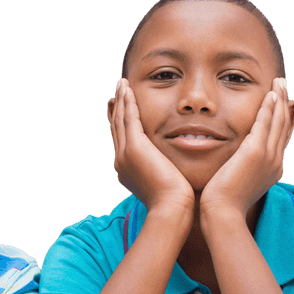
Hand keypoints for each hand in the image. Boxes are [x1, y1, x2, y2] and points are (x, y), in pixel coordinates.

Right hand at [108, 79, 194, 212]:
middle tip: (118, 90)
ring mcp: (125, 154)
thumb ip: (166, 172)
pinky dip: (127, 103)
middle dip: (117, 107)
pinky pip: (128, 118)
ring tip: (122, 84)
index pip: (123, 139)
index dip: (121, 121)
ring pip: (120, 120)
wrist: (172, 209)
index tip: (123, 107)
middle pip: (117, 127)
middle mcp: (121, 160)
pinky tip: (128, 89)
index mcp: (127, 169)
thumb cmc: (176, 203)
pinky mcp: (134, 147)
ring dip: (121, 100)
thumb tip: (173, 170)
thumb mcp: (166, 185)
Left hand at [200, 78, 293, 217]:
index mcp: (272, 169)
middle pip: (284, 126)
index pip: (281, 139)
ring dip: (279, 99)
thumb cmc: (223, 204)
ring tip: (279, 83)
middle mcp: (275, 161)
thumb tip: (235, 165)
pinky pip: (265, 123)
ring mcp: (268, 157)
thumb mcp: (237, 184)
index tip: (285, 104)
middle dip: (284, 104)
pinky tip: (269, 94)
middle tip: (284, 85)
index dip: (284, 120)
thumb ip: (240, 171)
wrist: (222, 214)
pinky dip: (268, 108)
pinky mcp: (256, 152)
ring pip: (278, 121)